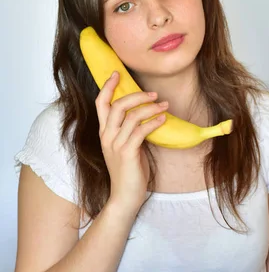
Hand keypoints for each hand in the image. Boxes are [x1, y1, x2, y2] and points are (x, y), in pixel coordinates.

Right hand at [95, 71, 167, 217]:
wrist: (125, 198)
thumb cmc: (129, 171)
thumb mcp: (126, 146)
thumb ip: (130, 129)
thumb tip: (145, 112)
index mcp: (104, 133)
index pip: (100, 104)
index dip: (107, 87)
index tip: (117, 74)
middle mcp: (107, 136)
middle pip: (117, 105)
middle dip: (136, 95)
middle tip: (153, 93)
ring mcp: (115, 145)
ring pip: (132, 116)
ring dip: (150, 108)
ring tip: (164, 105)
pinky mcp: (127, 153)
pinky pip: (140, 131)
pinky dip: (153, 121)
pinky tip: (163, 118)